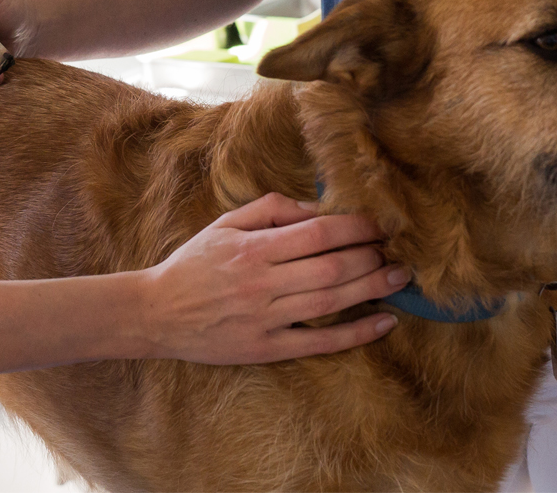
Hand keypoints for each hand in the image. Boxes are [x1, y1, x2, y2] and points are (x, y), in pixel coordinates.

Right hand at [135, 193, 405, 363]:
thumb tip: (316, 208)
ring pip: (331, 302)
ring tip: (400, 277)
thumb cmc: (192, 264)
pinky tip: (385, 322)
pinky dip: (356, 334)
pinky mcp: (267, 348)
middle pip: (332, 267)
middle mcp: (262, 283)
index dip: (354, 226)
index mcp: (252, 249)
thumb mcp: (224, 225)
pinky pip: (319, 342)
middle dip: (371, 255)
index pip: (317, 233)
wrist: (156, 313)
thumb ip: (269, 209)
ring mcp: (266, 319)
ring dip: (372, 287)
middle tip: (397, 249)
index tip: (378, 222)